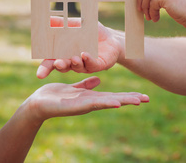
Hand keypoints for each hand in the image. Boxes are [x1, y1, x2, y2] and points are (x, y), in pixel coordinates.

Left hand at [25, 76, 148, 123]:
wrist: (38, 103)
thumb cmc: (55, 95)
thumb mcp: (74, 87)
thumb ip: (86, 84)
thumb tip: (98, 80)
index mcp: (90, 96)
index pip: (111, 95)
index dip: (126, 95)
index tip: (140, 95)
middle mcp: (90, 101)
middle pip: (114, 99)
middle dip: (130, 99)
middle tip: (147, 99)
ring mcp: (85, 105)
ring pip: (108, 102)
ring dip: (123, 101)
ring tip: (138, 101)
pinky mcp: (77, 106)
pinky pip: (93, 103)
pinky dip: (106, 103)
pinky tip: (117, 103)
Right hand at [37, 18, 122, 77]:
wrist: (111, 37)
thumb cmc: (90, 32)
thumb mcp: (75, 24)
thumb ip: (61, 23)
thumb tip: (47, 18)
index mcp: (64, 53)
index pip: (52, 62)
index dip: (45, 68)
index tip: (39, 74)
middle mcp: (72, 61)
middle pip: (63, 66)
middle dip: (59, 66)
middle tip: (56, 63)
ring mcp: (85, 64)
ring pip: (77, 67)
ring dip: (74, 63)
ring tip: (73, 58)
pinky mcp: (97, 65)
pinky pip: (91, 64)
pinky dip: (88, 60)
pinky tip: (85, 54)